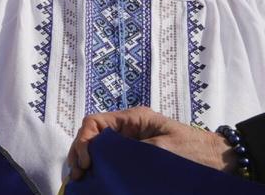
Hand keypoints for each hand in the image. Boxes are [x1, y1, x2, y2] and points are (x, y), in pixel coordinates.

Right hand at [67, 107, 232, 180]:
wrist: (220, 159)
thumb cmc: (193, 150)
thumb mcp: (161, 149)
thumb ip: (132, 151)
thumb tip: (105, 161)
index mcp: (132, 118)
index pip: (95, 122)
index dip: (85, 141)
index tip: (87, 163)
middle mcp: (127, 127)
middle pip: (92, 136)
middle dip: (81, 153)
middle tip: (78, 175)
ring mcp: (131, 142)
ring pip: (99, 148)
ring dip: (87, 162)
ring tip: (82, 179)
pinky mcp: (136, 156)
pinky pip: (111, 159)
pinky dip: (100, 168)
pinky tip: (96, 179)